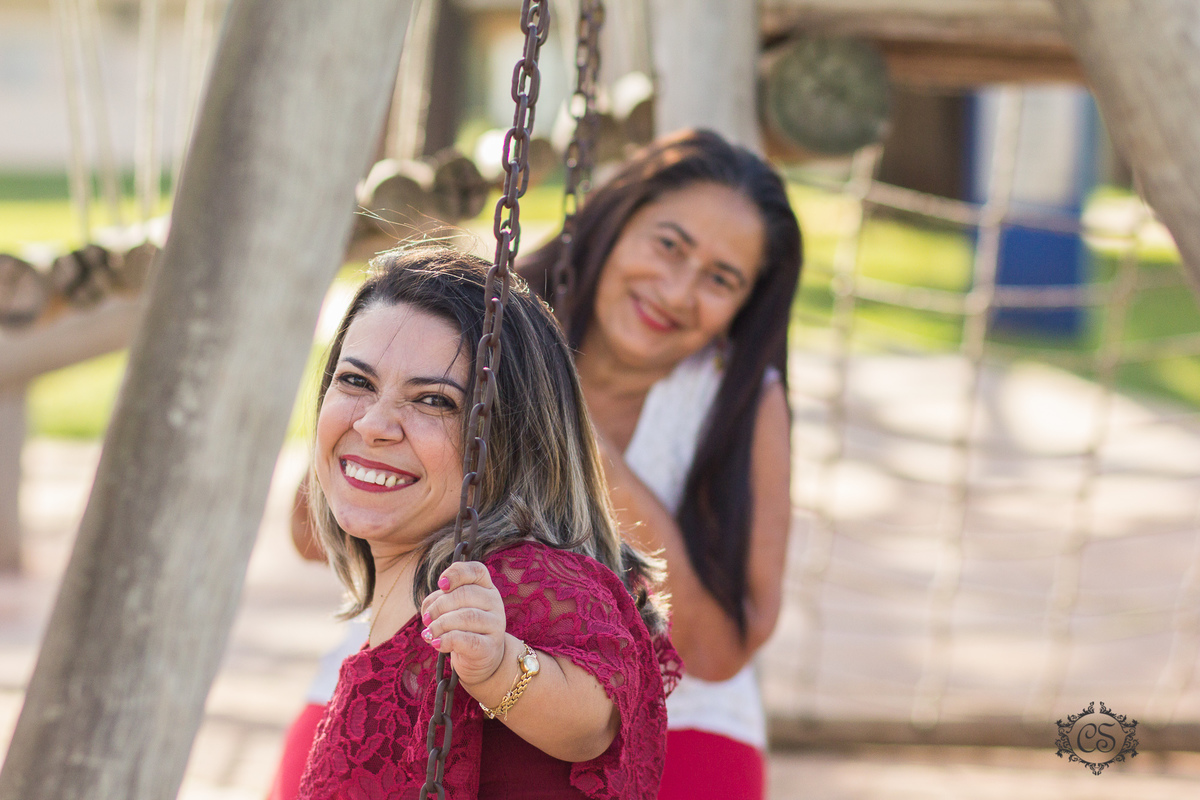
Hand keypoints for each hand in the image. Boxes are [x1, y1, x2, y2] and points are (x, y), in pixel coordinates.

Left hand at [419, 561, 507, 686]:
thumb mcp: (453, 609)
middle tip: (427, 619)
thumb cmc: (463, 629)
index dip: (457, 573)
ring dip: (440, 624)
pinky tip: (436, 643)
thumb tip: (428, 612)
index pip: (477, 571)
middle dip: (439, 606)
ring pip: (466, 616)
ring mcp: (495, 625)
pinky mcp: (490, 647)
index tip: (441, 585)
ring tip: (429, 633)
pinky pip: (467, 640)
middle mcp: (494, 603)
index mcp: (486, 588)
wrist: (482, 658)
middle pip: (465, 594)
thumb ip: (441, 601)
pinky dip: (447, 640)